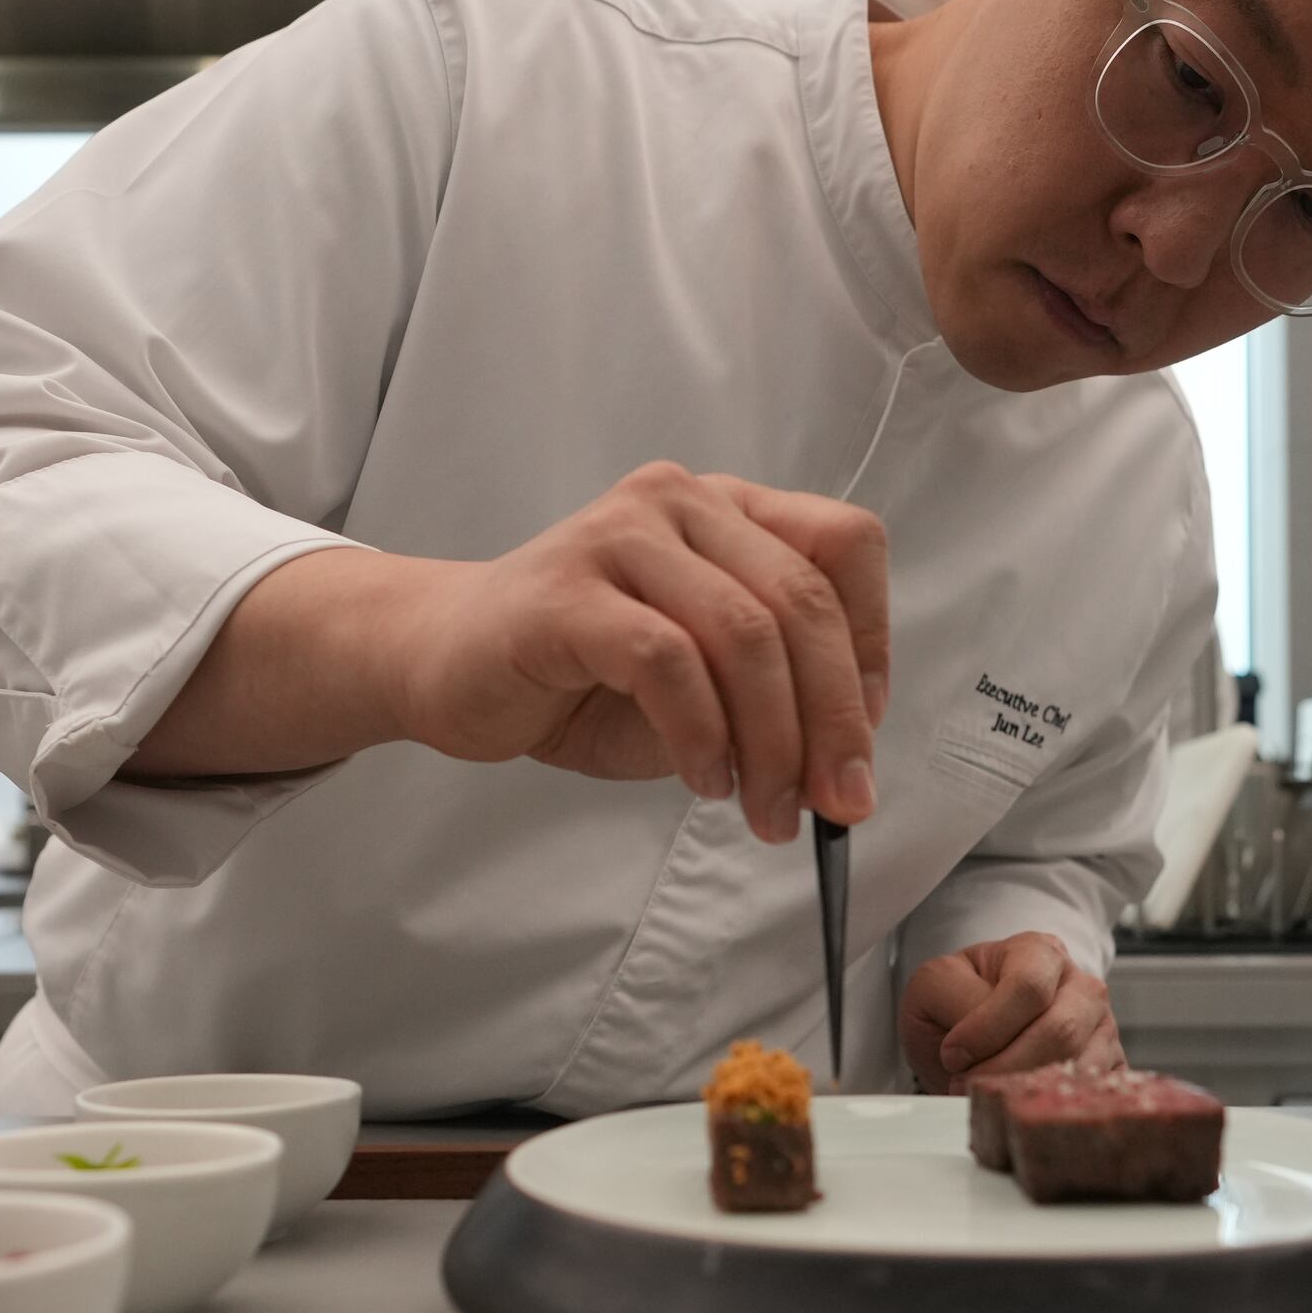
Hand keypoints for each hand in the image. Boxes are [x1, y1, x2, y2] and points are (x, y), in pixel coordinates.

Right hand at [394, 464, 887, 842]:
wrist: (440, 663)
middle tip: (838, 803)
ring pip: (743, 633)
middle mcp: (680, 503)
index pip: (844, 548)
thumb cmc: (576, 675)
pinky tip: (702, 779)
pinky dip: (701, 734)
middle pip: (800, 602)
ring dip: (771, 742)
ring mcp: (620, 537)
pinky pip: (667, 660)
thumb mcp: (702, 681)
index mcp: (727, 510)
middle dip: (834, 719)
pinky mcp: (565, 592)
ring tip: (764, 809)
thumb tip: (845, 766)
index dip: (871, 645)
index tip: (862, 736)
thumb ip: (771, 697)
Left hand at [901, 932, 1120, 1091]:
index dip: (987, 1028)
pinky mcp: (1112, 1070)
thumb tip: (978, 1040)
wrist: (968, 1035)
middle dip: (1005, 1067)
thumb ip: (955, 998)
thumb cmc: (953, 1005)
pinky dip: (1053, 1109)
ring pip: (1079, 1067)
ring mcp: (1103, 1030)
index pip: (1028, 987)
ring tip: (985, 1096)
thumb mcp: (936, 985)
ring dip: (1024, 1091)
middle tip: (963, 1085)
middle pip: (1061, 1031)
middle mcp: (1082, 987)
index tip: (952, 1055)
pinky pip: (1096, 1095)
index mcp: (1040, 953)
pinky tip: (1018, 1108)